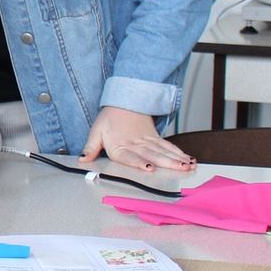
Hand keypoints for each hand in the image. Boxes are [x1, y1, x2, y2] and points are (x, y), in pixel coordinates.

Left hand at [79, 107, 196, 173]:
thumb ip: (90, 148)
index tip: (149, 167)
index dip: (140, 162)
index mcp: (120, 145)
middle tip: (179, 169)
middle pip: (153, 154)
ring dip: (177, 158)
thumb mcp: (96, 132)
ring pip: (164, 150)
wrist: (124, 101)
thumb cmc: (110, 118)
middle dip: (167, 162)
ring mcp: (148, 141)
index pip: (130, 156)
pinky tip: (188, 159)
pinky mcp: (155, 138)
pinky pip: (168, 146)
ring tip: (187, 165)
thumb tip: (82, 159)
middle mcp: (136, 144)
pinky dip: (178, 152)